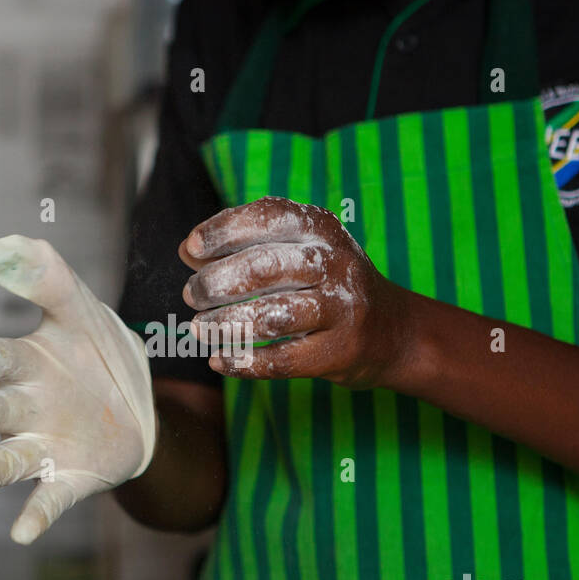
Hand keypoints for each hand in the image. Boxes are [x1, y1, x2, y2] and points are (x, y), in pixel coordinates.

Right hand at [0, 236, 155, 544]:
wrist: (138, 404)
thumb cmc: (93, 352)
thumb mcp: (79, 309)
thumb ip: (46, 278)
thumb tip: (4, 247)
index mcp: (26, 364)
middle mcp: (26, 408)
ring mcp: (45, 445)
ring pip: (11, 458)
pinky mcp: (70, 477)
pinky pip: (50, 499)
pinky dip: (36, 515)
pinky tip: (22, 535)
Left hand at [179, 196, 405, 386]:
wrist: (391, 331)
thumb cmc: (325, 285)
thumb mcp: (295, 253)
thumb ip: (242, 247)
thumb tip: (187, 251)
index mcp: (321, 229)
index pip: (268, 218)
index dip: (224, 231)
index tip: (191, 249)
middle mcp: (335, 263)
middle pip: (265, 268)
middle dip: (217, 282)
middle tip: (192, 295)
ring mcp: (341, 309)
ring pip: (272, 316)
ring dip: (226, 323)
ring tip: (199, 328)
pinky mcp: (339, 351)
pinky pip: (283, 360)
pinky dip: (244, 361)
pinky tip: (219, 360)